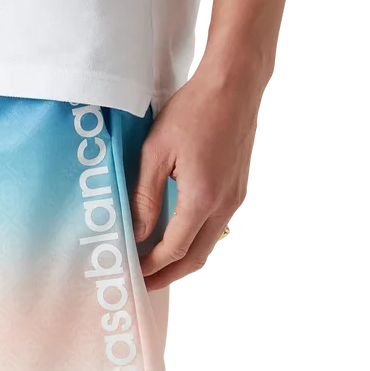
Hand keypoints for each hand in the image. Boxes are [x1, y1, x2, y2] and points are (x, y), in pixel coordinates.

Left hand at [132, 56, 266, 290]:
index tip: (132, 272)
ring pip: (208, 244)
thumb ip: (145, 196)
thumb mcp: (156, 152)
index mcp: (202, 197)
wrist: (233, 84)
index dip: (151, 265)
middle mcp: (224, 204)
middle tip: (145, 286)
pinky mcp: (237, 189)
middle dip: (168, 275)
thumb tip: (136, 231)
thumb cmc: (195, 110)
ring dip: (182, 260)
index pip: (173, 248)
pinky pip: (215, 227)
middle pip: (195, 256)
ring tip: (157, 267)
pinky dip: (195, 241)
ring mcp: (235, 198)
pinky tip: (178, 239)